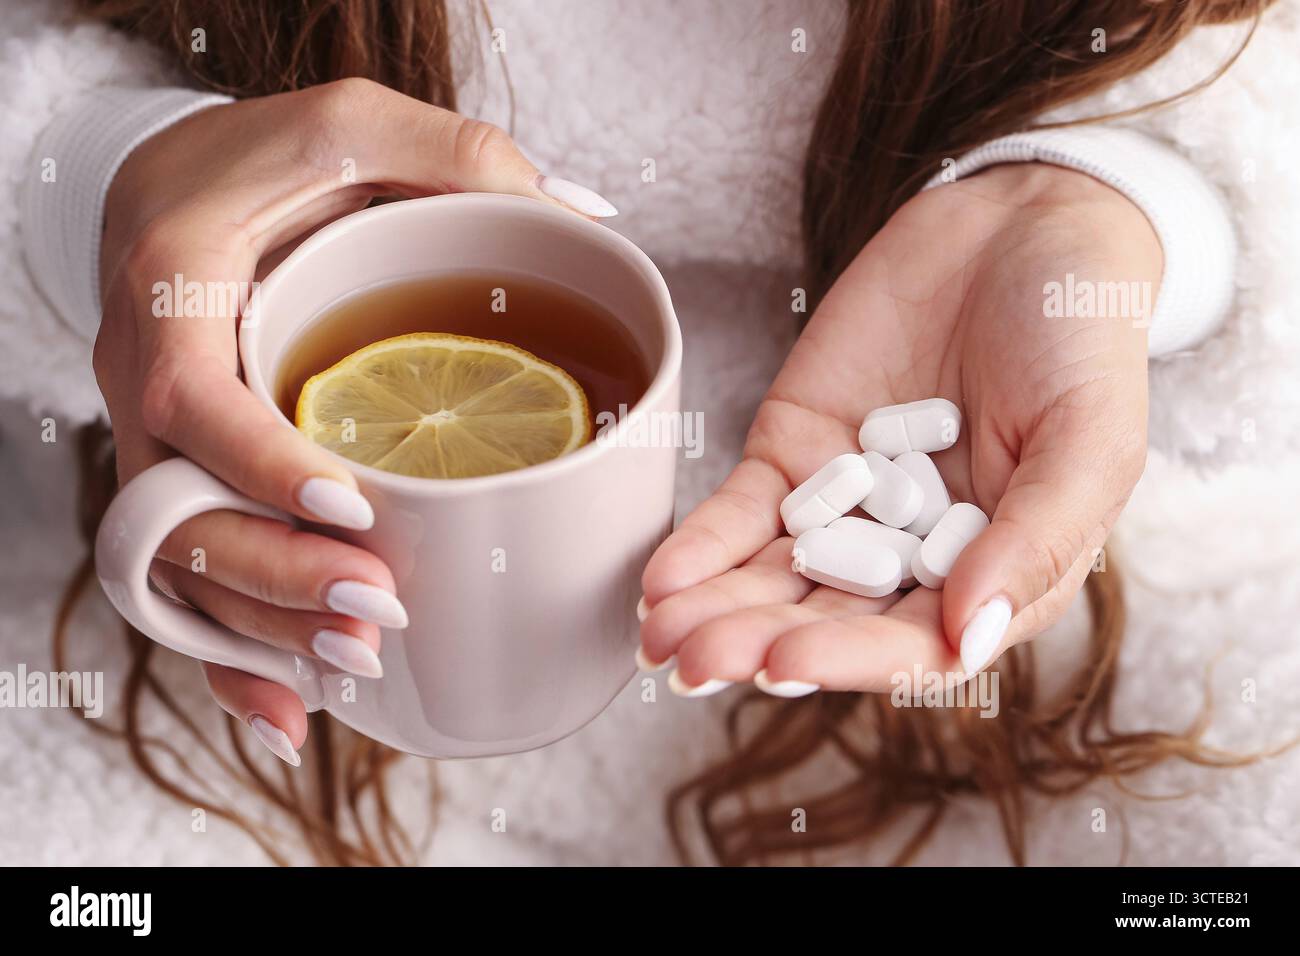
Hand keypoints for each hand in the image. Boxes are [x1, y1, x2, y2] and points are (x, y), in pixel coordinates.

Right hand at [94, 78, 611, 762]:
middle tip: (377, 609)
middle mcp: (145, 379)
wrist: (168, 183)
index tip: (356, 504)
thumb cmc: (258, 156)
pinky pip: (185, 574)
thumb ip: (451, 155)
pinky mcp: (183, 475)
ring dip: (260, 628)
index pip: (196, 398)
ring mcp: (157, 441)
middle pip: (178, 511)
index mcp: (173, 292)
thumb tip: (580, 214)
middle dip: (275, 575)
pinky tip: (291, 710)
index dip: (264, 465)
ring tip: (357, 663)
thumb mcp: (348, 124)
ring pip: (180, 562)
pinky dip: (229, 652)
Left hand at [639, 163, 1157, 693]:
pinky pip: (742, 510)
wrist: (1021, 228)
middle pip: (827, 618)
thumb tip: (965, 635)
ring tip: (658, 636)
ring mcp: (846, 505)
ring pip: (772, 576)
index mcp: (992, 574)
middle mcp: (911, 556)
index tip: (786, 663)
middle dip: (759, 642)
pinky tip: (661, 577)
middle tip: (694, 661)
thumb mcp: (1089, 439)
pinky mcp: (795, 451)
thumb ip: (1035, 539)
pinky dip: (702, 544)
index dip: (850, 657)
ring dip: (716, 610)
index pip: (914, 642)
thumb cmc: (1081, 338)